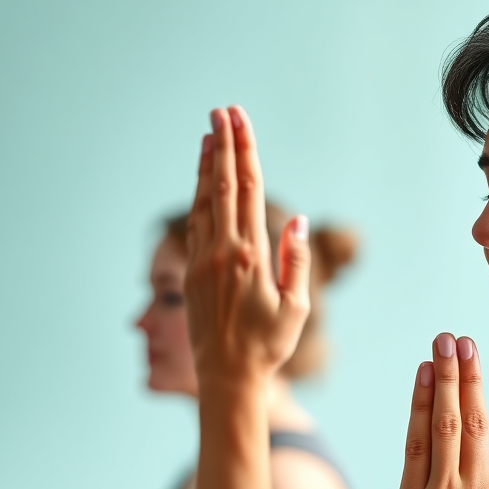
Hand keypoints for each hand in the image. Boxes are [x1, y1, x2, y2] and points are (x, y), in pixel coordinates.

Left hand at [184, 106, 311, 385]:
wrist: (227, 377)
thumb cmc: (268, 347)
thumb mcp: (295, 308)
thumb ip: (295, 261)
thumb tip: (297, 222)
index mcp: (252, 256)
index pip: (250, 191)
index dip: (246, 152)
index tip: (241, 121)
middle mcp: (224, 252)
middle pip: (224, 187)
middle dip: (225, 146)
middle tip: (222, 111)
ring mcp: (203, 261)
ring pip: (204, 202)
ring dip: (208, 167)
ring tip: (209, 134)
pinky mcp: (191, 274)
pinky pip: (194, 225)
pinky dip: (198, 198)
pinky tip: (202, 183)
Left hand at [390, 334, 488, 488]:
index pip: (479, 428)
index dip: (474, 387)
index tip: (472, 355)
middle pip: (453, 421)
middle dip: (453, 375)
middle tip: (451, 338)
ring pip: (428, 433)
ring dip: (429, 390)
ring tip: (432, 355)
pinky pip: (409, 458)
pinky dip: (412, 423)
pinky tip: (415, 398)